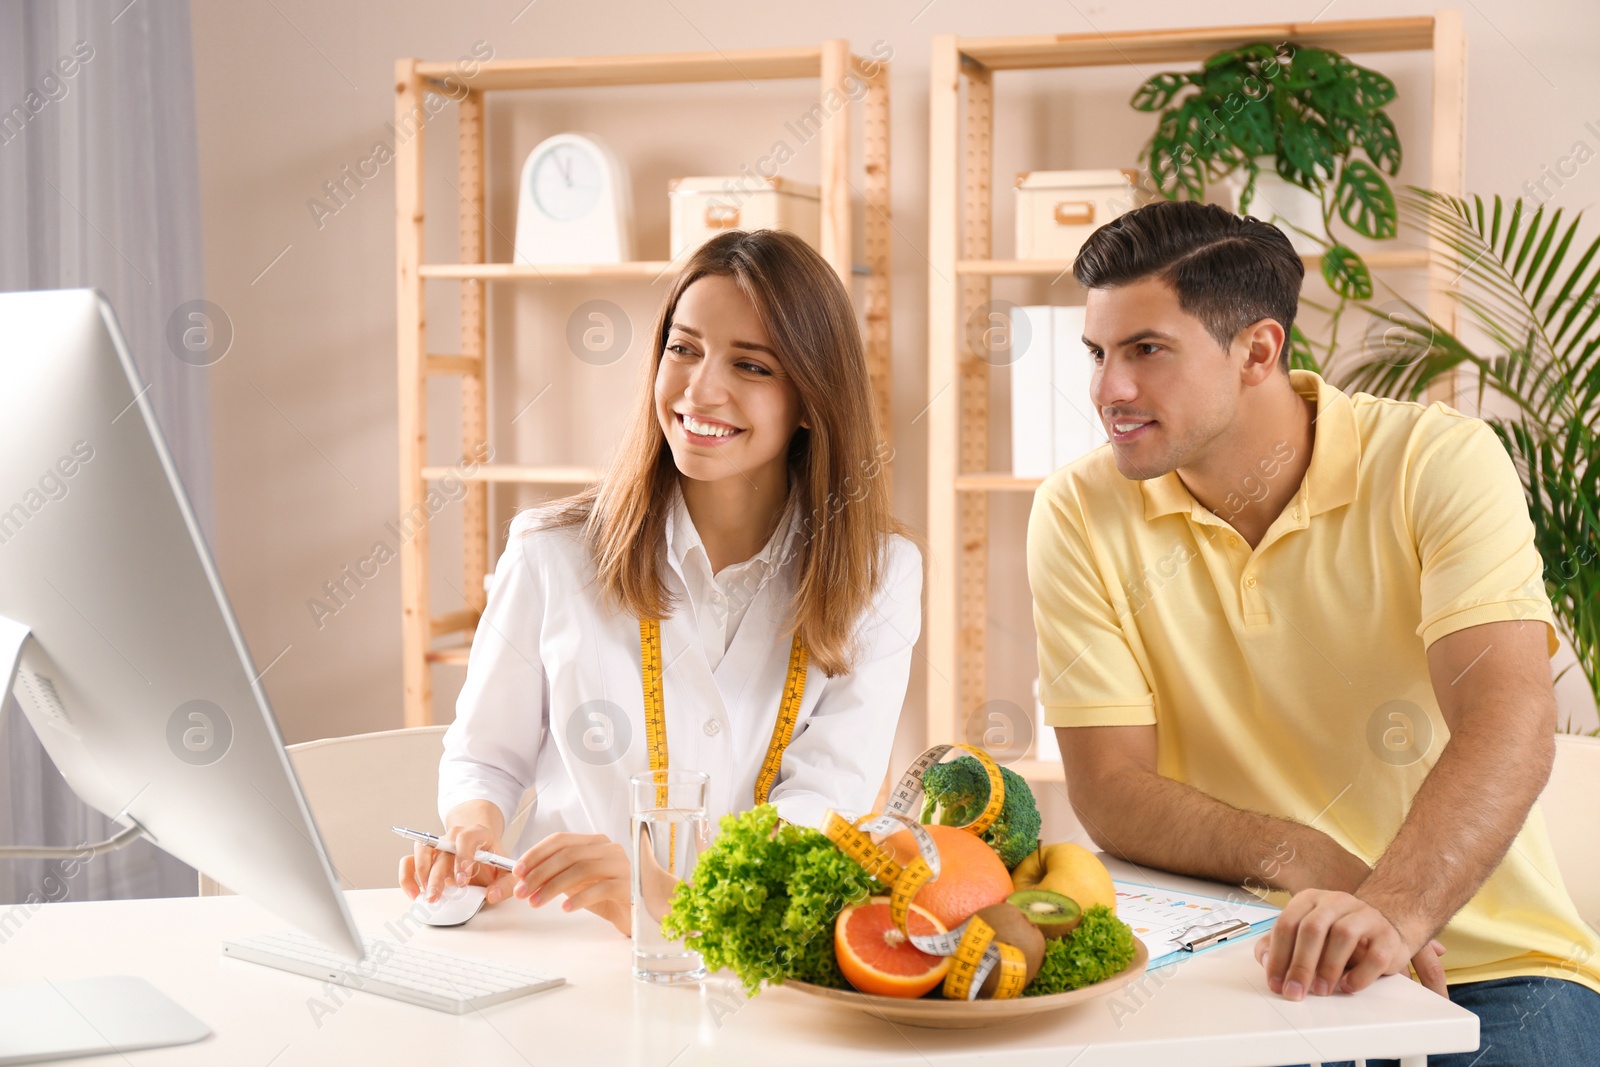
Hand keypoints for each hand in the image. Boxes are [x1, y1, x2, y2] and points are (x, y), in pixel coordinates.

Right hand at [399, 823, 513, 905]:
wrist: (480, 845)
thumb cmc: (491, 858)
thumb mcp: (506, 868)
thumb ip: (506, 883)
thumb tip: (492, 896)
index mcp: (476, 834)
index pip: (466, 838)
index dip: (463, 857)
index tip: (462, 879)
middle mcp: (453, 836)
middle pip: (441, 849)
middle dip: (437, 875)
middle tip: (437, 895)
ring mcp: (437, 845)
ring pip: (421, 852)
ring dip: (421, 874)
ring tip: (426, 895)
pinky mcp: (425, 855)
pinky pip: (408, 861)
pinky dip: (407, 877)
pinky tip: (414, 893)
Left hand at [513, 832, 631, 936]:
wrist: (640, 912)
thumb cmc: (606, 896)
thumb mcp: (577, 883)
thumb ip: (556, 875)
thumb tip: (523, 877)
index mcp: (594, 842)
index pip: (561, 840)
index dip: (536, 853)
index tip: (518, 871)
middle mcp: (608, 849)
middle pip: (568, 854)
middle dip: (539, 873)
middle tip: (521, 892)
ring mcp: (620, 865)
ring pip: (581, 869)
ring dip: (553, 887)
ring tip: (536, 902)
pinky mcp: (629, 885)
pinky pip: (600, 888)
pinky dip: (579, 898)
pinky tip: (565, 908)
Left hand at [1254, 888, 1444, 998]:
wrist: (1381, 929)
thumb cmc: (1335, 936)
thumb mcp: (1303, 936)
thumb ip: (1278, 945)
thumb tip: (1266, 961)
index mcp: (1310, 899)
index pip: (1287, 923)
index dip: (1278, 955)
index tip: (1276, 983)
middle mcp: (1336, 901)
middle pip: (1312, 928)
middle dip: (1300, 965)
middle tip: (1295, 991)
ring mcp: (1365, 915)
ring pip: (1343, 935)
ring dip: (1328, 968)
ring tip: (1320, 991)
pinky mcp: (1387, 936)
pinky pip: (1374, 955)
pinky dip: (1359, 975)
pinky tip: (1348, 987)